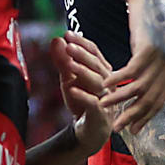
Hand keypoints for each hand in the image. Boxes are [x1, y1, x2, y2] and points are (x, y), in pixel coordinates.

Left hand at [56, 33, 115, 148]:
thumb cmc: (82, 102)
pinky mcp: (101, 114)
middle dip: (83, 55)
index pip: (95, 52)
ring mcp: (107, 98)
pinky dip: (83, 96)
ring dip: (83, 72)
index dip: (82, 42)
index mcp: (102, 71)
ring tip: (70, 65)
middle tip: (69, 46)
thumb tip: (57, 39)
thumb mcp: (69, 79)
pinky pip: (94, 103)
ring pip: (98, 82)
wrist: (88, 130)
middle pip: (97, 65)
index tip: (68, 34)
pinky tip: (71, 89)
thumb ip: (63, 61)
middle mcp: (108, 83)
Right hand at [101, 0, 164, 132]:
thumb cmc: (147, 26)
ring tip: (104, 105)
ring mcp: (160, 58)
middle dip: (132, 115)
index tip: (132, 130)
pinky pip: (131, 71)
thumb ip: (151, 71)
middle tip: (117, 128)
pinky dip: (117, 80)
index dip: (145, 117)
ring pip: (139, 87)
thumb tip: (143, 89)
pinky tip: (105, 85)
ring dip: (120, 99)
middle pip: (150, 99)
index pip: (159, 102)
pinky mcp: (148, 48)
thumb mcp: (153, 52)